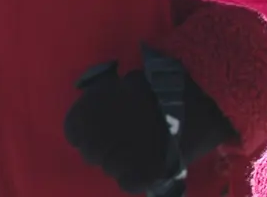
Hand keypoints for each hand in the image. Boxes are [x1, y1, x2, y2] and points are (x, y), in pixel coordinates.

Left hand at [64, 62, 233, 193]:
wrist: (193, 110)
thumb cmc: (158, 89)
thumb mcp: (124, 83)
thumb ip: (106, 94)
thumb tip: (100, 97)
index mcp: (86, 115)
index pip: (73, 132)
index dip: (85, 133)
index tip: (99, 130)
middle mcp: (94, 141)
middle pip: (90, 154)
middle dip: (103, 149)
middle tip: (124, 142)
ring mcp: (116, 162)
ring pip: (108, 169)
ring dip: (120, 163)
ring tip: (139, 153)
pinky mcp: (139, 178)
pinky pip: (126, 184)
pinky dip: (135, 178)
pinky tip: (147, 166)